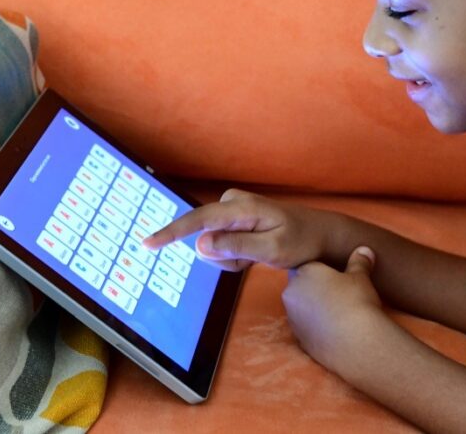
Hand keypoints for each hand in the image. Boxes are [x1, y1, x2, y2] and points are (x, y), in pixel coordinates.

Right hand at [142, 189, 331, 270]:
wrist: (319, 236)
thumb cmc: (301, 242)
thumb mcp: (273, 249)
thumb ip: (237, 247)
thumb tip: (200, 244)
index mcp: (242, 207)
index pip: (198, 220)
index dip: (171, 232)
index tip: (146, 243)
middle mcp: (232, 203)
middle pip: (205, 239)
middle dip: (224, 258)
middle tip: (253, 260)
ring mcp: (232, 212)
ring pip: (212, 247)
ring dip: (231, 259)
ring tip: (257, 256)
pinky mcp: (233, 222)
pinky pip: (221, 247)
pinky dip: (235, 257)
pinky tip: (255, 254)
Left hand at [284, 246, 386, 376]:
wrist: (356, 342)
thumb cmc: (356, 300)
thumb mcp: (361, 276)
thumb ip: (359, 262)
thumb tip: (365, 250)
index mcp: (303, 273)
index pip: (306, 265)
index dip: (320, 270)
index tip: (334, 275)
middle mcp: (292, 294)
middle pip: (300, 286)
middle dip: (314, 288)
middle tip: (336, 292)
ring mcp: (293, 319)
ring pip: (301, 308)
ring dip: (314, 309)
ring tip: (337, 312)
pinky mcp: (300, 340)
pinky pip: (306, 328)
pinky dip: (316, 327)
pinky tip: (334, 329)